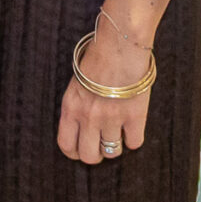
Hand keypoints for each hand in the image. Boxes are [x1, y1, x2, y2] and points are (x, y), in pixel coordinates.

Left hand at [57, 31, 151, 163]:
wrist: (120, 45)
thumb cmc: (99, 58)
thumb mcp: (77, 83)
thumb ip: (78, 106)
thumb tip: (83, 128)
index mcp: (70, 108)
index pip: (66, 145)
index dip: (75, 152)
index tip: (82, 149)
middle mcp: (88, 117)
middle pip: (89, 156)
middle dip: (96, 154)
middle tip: (102, 145)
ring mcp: (111, 118)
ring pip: (112, 152)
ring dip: (116, 145)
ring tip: (119, 132)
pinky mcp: (134, 116)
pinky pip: (134, 142)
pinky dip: (134, 138)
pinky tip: (133, 126)